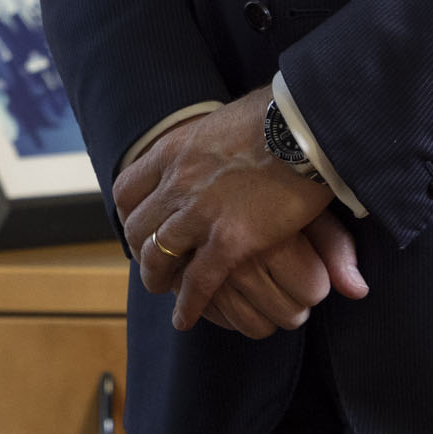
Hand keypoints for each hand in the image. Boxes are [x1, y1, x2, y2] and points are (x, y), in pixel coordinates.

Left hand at [113, 87, 370, 338]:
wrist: (304, 126)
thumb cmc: (276, 115)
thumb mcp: (225, 120)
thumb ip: (210, 140)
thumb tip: (218, 139)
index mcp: (173, 150)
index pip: (127, 189)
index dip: (129, 213)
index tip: (138, 224)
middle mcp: (176, 183)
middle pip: (138, 227)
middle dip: (140, 249)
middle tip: (150, 263)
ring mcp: (200, 213)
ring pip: (160, 257)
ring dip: (157, 279)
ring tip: (162, 291)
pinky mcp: (230, 241)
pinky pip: (198, 282)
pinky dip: (188, 304)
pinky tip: (185, 318)